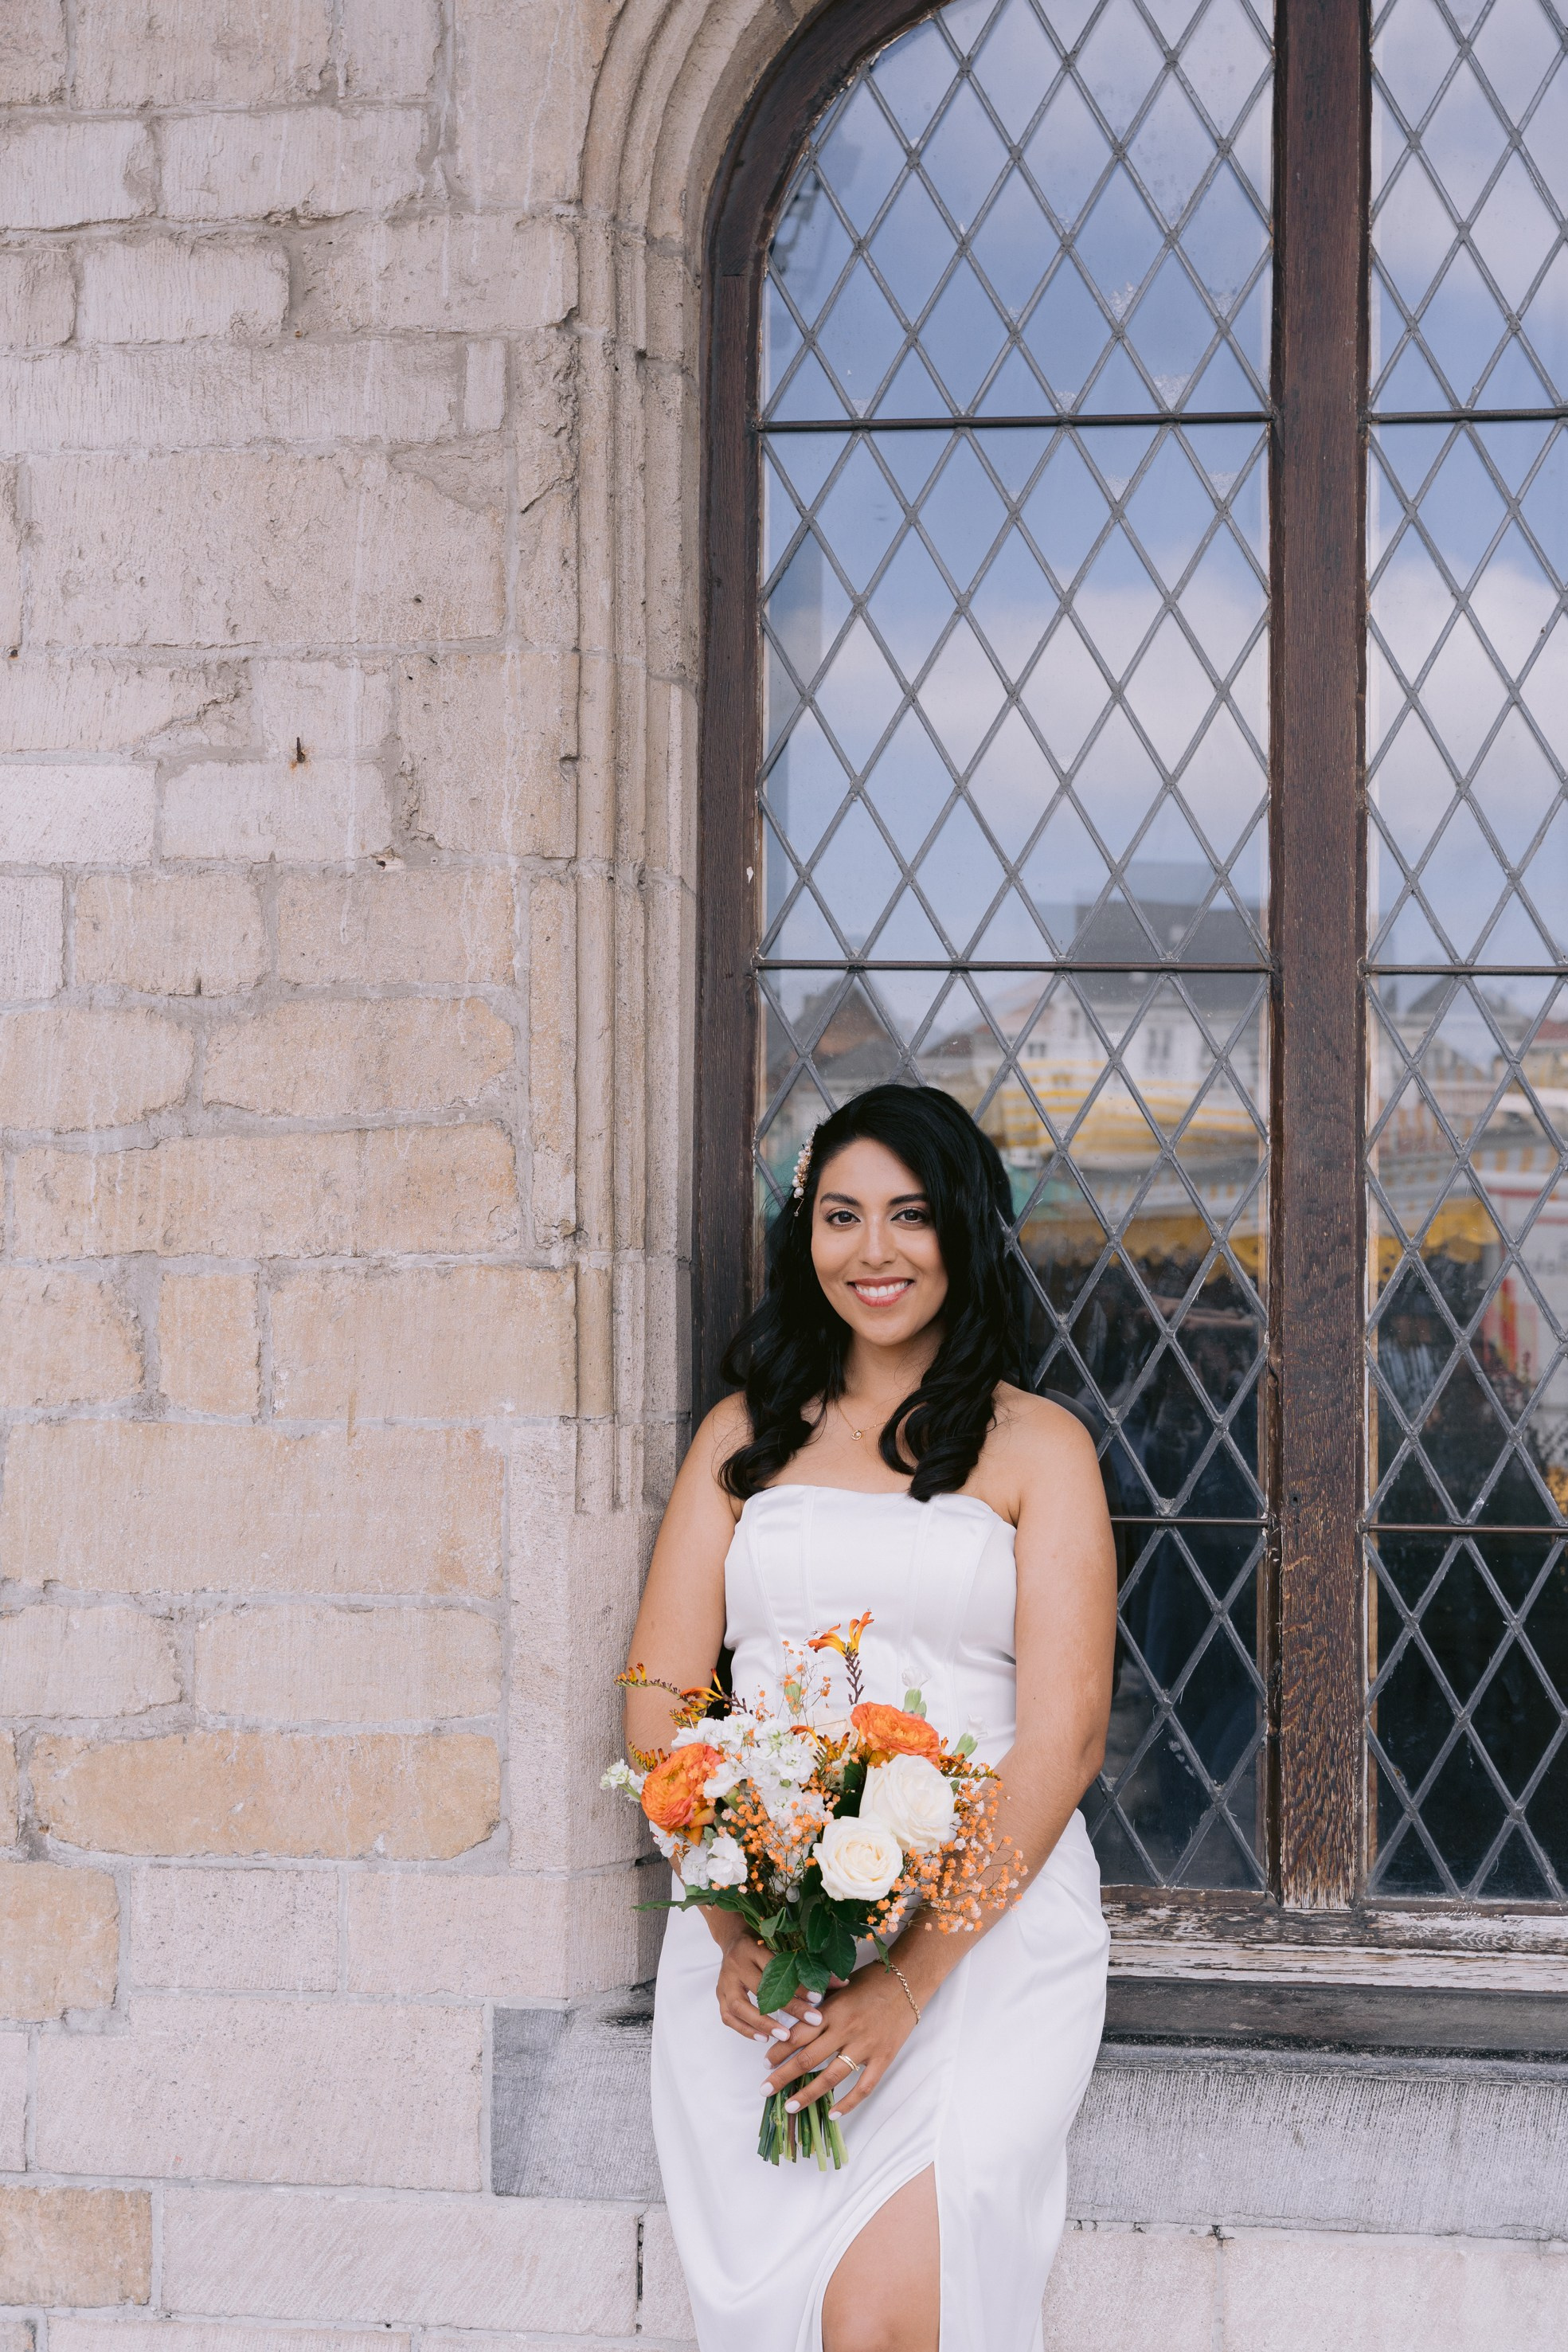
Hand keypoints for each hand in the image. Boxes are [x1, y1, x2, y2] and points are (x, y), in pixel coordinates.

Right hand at [711, 1921, 838, 2047]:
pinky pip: (728, 2017)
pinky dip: (746, 2030)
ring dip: (763, 2024)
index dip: (797, 1984)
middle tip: (811, 2021)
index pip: (776, 1968)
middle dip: (789, 2007)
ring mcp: (724, 1981)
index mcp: (751, 1947)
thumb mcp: (782, 1945)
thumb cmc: (763, 1942)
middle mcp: (735, 1964)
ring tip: (785, 2036)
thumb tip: (842, 1983)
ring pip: (739, 2006)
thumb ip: (806, 1964)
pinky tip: (763, 2038)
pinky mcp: (719, 1995)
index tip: (818, 1998)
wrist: (733, 1936)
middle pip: (761, 1989)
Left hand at [762, 1964, 915, 2119]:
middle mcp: (846, 2029)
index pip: (798, 2034)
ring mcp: (865, 2046)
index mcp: (833, 2009)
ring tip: (790, 2106)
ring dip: (808, 2094)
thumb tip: (791, 2020)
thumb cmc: (872, 1979)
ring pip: (831, 2077)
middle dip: (783, 2076)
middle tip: (765, 2090)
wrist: (909, 1980)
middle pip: (808, 2059)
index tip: (764, 2063)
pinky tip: (832, 2114)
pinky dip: (848, 2103)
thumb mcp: (839, 1985)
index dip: (778, 2050)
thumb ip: (818, 2004)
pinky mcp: (883, 2058)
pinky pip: (864, 2087)